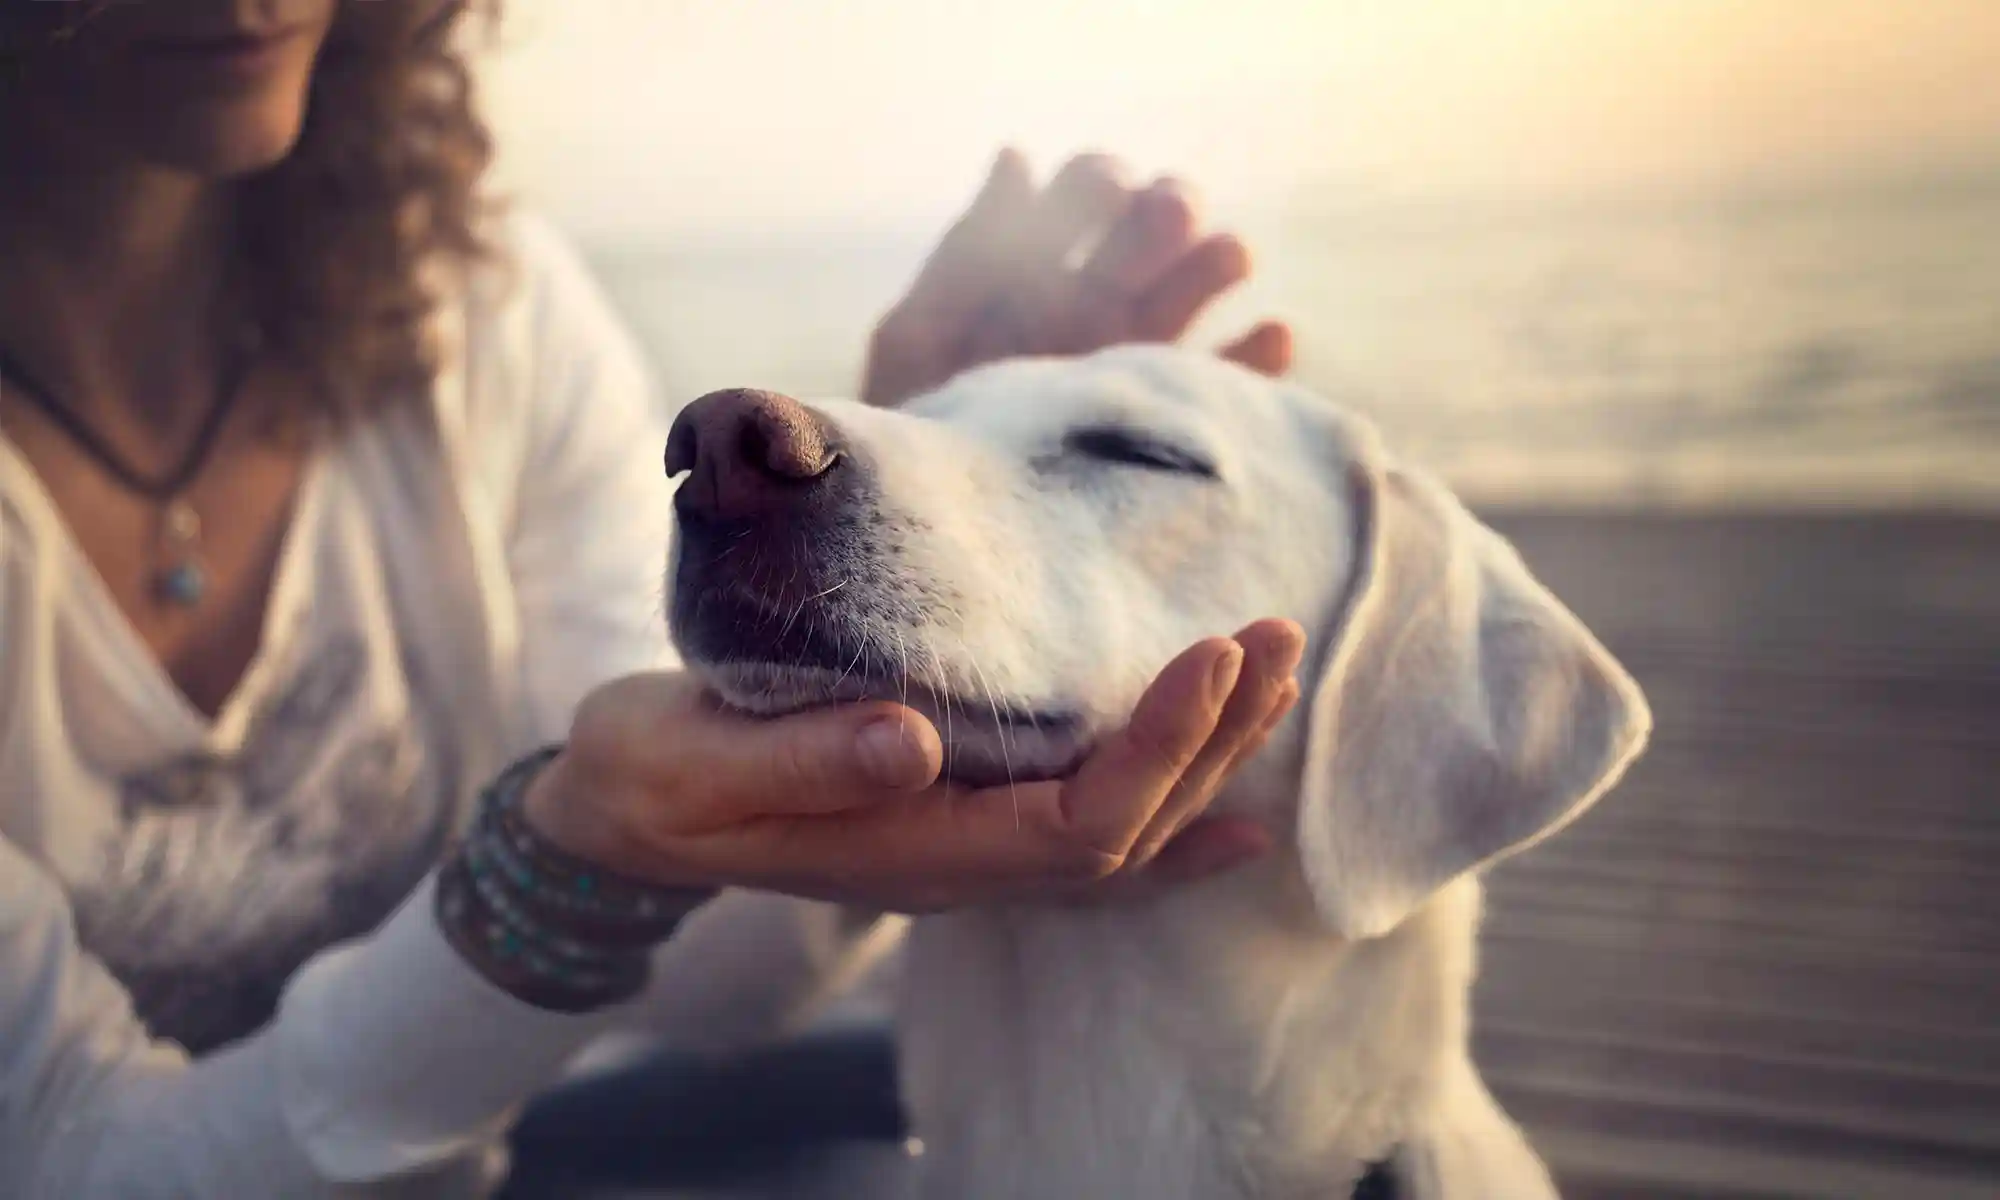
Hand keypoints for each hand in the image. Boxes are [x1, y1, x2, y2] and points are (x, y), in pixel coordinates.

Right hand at [523, 620, 1304, 913]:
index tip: (1212, 653)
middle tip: (1274, 636)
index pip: (1077, 823)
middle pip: (1128, 828)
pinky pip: (1091, 837)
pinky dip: (1172, 819)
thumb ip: (801, 760)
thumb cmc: (653, 778)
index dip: (1158, 748)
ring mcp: (966, 849)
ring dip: (1208, 758)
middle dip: (1213, 737)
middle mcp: (960, 864)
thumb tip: (913, 739)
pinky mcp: (960, 814)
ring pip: (1123, 829)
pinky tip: (1235, 813)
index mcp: (912, 852)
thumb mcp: (695, 763)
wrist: (622, 810)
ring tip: (1274, 676)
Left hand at [860, 149, 1294, 407]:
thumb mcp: (920, 340)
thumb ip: (968, 254)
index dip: (1100, 183)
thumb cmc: (917, 435)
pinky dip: (1258, 358)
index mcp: (1036, 270)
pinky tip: (1272, 334)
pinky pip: (1231, 384)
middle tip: (1169, 215)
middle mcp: (1096, 305)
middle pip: (1151, 231)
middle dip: (1167, 210)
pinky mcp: (1173, 423)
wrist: (941, 538)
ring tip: (1229, 256)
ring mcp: (1138, 361)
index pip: (1086, 195)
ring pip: (1194, 292)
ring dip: (1216, 262)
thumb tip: (1017, 156)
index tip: (1108, 192)